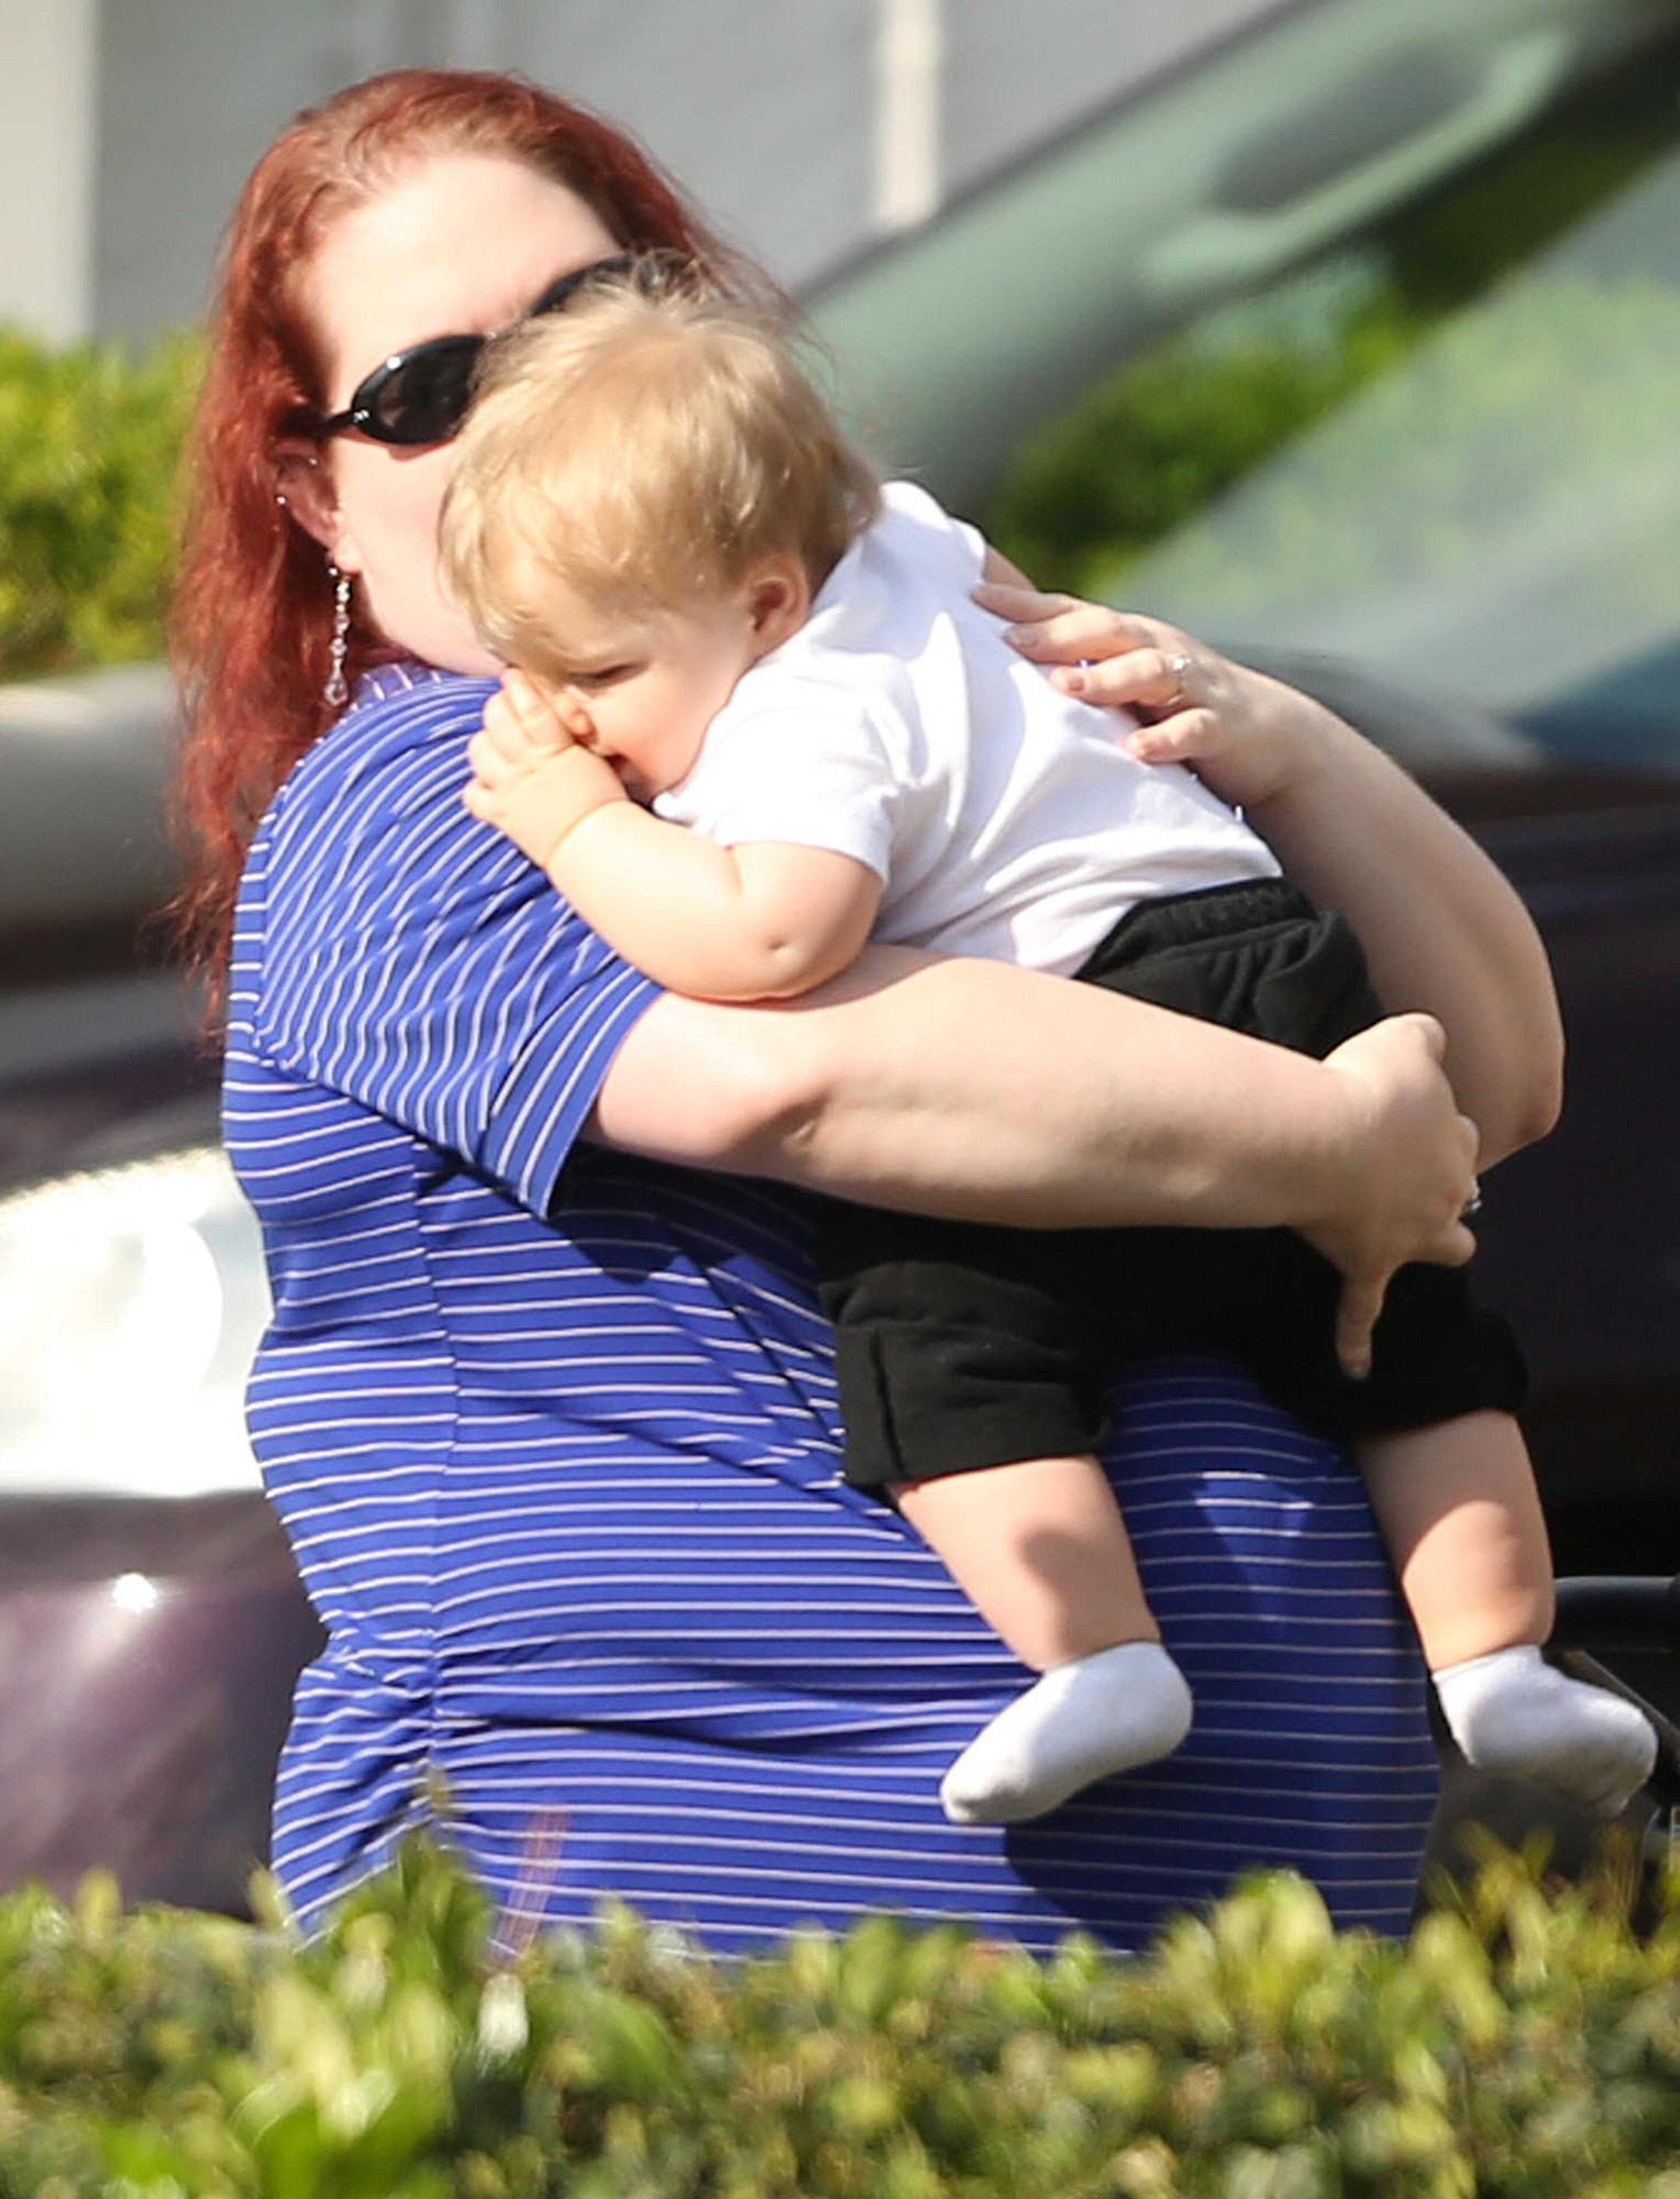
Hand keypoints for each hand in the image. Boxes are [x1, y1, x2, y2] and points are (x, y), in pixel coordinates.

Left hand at [464, 670, 625, 867]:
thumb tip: (569, 718)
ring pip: (479, 751)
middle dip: (497, 707)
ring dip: (484, 742)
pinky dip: (476, 787)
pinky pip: (473, 795)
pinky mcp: (502, 815)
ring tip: (496, 743)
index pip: (530, 706)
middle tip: (506, 708)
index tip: (514, 675)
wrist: (597, 846)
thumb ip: (574, 737)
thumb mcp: (596, 760)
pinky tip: (489, 784)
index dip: (518, 686)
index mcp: (555, 749)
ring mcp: (510, 789)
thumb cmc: (606, 803)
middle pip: (497, 720)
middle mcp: (527, 765)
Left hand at [973, 580, 1334, 812]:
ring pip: (1150, 672)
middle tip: (1010, 640)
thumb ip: (1075, 669)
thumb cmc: (1176, 706)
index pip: (1072, 612)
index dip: (1026, 603)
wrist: (1265, 733)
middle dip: (1058, 634)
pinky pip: (1192, 729)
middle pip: (1107, 632)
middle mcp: (1159, 650)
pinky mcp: (1220, 726)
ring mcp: (1192, 686)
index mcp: (1130, 638)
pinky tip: (1136, 749)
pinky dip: (1165, 739)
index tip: (973, 595)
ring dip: (1106, 679)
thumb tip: (1001, 660)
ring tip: (1063, 688)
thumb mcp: (1124, 682)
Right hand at [1306, 1013, 1480, 1377]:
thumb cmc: (1363, 1086)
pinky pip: (1361, 1314)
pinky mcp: (1367, 1266)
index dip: (1435, 1125)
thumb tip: (1431, 1036)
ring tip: (1419, 1250)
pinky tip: (1356, 1368)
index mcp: (1451, 1140)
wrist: (1326, 1138)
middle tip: (1418, 1183)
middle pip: (1460, 1196)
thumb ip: (1424, 1035)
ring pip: (1441, 1250)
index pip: (1456, 1132)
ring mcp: (1407, 1235)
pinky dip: (1357, 1342)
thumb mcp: (1403, 1038)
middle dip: (1448, 1191)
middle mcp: (1442, 1193)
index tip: (1405, 1116)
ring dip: (1434, 1249)